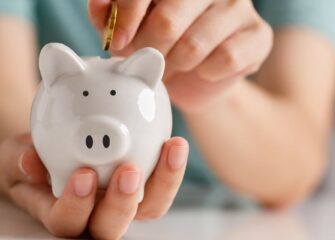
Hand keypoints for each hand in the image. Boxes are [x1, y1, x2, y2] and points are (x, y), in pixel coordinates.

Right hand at [0, 133, 188, 238]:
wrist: (59, 146)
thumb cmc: (37, 157)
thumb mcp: (18, 155)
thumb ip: (20, 158)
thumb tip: (30, 162)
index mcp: (63, 210)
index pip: (68, 221)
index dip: (77, 205)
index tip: (84, 175)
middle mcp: (95, 212)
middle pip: (112, 225)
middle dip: (122, 202)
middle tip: (129, 171)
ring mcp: (122, 199)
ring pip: (147, 208)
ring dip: (162, 183)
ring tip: (170, 151)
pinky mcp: (144, 184)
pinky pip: (161, 185)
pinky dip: (171, 168)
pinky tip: (174, 144)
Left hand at [89, 0, 272, 111]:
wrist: (198, 75)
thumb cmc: (163, 46)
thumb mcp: (129, 30)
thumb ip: (111, 15)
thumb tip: (101, 7)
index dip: (127, 16)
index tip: (119, 44)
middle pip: (168, 20)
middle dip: (149, 51)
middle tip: (149, 60)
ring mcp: (240, 6)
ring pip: (194, 46)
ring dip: (177, 65)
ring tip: (177, 63)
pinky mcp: (259, 35)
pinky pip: (225, 60)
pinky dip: (206, 73)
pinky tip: (204, 70)